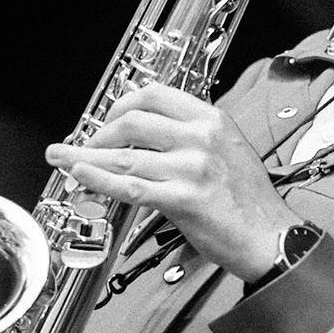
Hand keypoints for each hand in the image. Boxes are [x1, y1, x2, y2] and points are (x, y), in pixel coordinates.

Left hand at [45, 83, 301, 280]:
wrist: (272, 238)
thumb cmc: (251, 202)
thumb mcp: (230, 150)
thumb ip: (192, 139)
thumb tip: (148, 139)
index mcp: (212, 120)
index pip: (155, 95)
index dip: (122, 104)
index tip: (109, 118)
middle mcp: (200, 138)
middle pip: (133, 120)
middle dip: (101, 132)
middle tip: (88, 145)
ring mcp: (190, 168)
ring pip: (123, 154)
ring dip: (85, 156)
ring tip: (61, 157)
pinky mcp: (181, 199)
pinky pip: (129, 186)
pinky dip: (98, 179)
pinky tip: (79, 173)